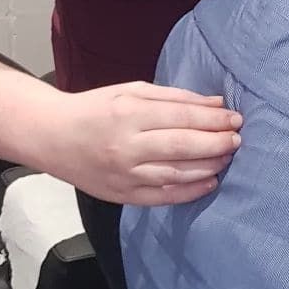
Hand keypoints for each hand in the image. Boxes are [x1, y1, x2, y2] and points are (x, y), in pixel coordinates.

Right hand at [40, 82, 242, 206]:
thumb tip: (216, 105)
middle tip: (237, 139)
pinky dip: (189, 192)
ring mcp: (124, 174)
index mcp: (128, 113)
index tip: (235, 119)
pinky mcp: (122, 194)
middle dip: (216, 143)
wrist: (51, 137)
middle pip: (182, 146)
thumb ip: (175, 98)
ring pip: (176, 174)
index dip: (213, 120)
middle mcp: (126, 145)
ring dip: (208, 167)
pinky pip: (162, 197)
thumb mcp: (132, 92)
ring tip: (227, 158)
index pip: (181, 117)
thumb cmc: (94, 108)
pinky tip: (209, 182)